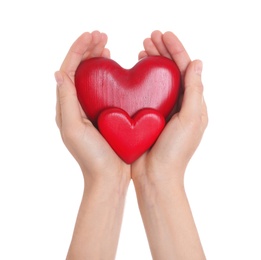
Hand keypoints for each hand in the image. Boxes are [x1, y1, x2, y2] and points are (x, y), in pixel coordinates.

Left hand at [55, 31, 129, 188]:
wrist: (107, 176)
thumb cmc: (91, 157)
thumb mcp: (73, 129)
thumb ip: (66, 102)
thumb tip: (58, 73)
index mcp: (67, 106)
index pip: (68, 70)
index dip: (79, 50)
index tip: (93, 36)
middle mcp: (76, 104)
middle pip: (78, 70)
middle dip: (88, 50)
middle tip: (102, 37)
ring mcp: (90, 108)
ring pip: (90, 77)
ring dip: (96, 59)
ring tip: (106, 47)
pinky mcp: (104, 112)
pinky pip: (102, 88)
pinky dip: (106, 74)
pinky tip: (113, 68)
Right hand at [132, 30, 207, 184]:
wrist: (156, 175)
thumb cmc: (175, 151)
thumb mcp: (190, 120)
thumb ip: (195, 92)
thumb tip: (197, 62)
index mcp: (192, 104)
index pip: (186, 69)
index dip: (176, 50)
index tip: (162, 35)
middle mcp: (179, 104)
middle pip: (172, 71)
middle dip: (162, 52)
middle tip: (148, 39)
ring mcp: (163, 109)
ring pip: (158, 79)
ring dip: (152, 62)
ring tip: (140, 49)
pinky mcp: (148, 115)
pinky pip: (146, 92)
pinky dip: (142, 79)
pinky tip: (134, 70)